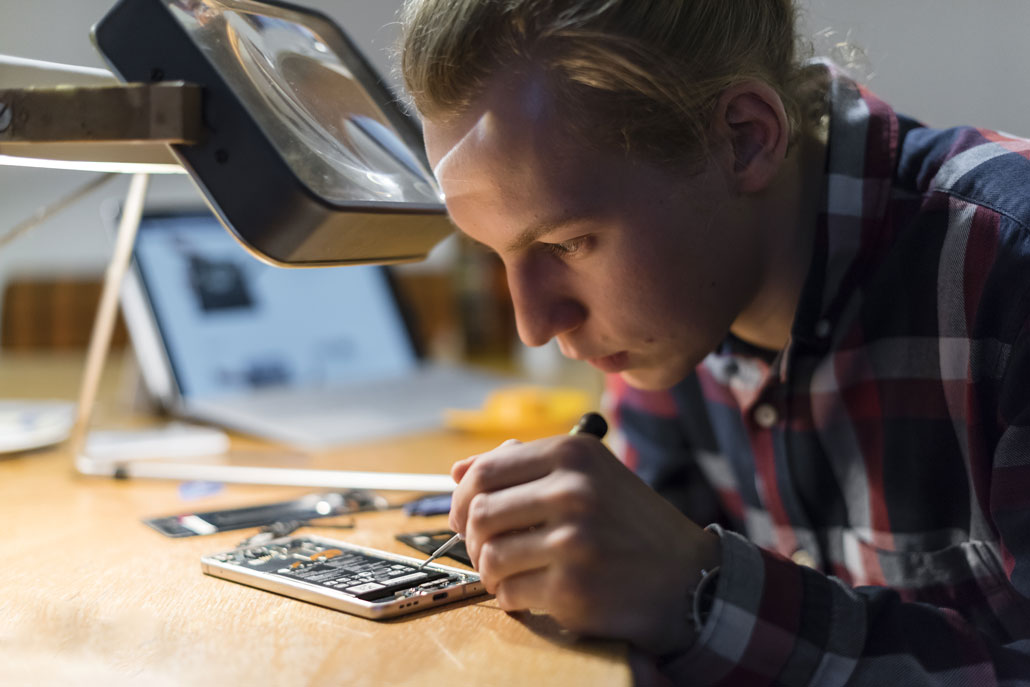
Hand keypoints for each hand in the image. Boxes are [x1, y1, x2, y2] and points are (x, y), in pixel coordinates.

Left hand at [449, 434, 720, 654]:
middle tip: (485, 551)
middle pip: (478, 513)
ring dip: (489, 572)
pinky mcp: (572, 587)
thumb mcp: (590, 476)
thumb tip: (459, 470)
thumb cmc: (631, 526)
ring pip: (488, 556)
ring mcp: (572, 540)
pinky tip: (532, 593)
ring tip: (509, 574)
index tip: (463, 516)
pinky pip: (509, 593)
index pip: (484, 471)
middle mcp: (573, 490)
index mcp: (573, 454)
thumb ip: (527, 466)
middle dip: (472, 539)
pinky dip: (511, 598)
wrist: (687, 578)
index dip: (461, 498)